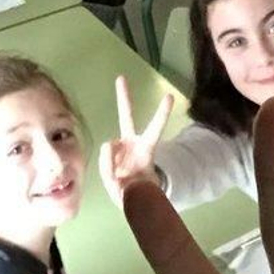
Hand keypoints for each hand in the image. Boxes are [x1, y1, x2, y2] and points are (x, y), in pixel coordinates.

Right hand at [97, 75, 170, 203]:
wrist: (130, 196)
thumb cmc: (141, 190)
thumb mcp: (140, 189)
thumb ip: (128, 170)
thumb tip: (107, 147)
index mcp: (146, 150)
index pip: (155, 130)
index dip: (161, 114)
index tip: (170, 96)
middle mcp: (131, 143)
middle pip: (127, 117)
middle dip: (123, 97)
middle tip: (120, 77)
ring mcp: (119, 147)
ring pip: (108, 148)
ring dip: (110, 165)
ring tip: (121, 179)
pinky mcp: (108, 154)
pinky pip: (103, 157)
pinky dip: (107, 168)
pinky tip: (115, 175)